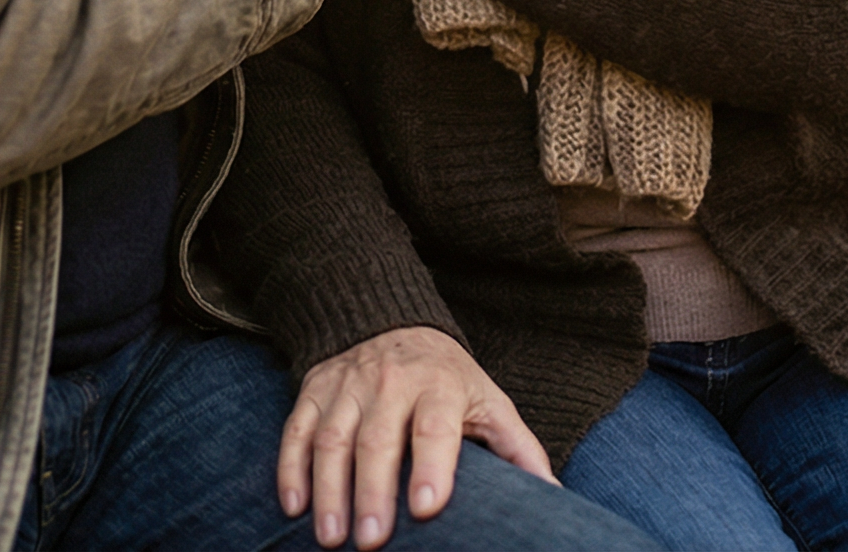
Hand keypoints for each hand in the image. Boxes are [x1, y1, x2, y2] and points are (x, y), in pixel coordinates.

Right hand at [279, 326, 554, 549]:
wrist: (389, 318)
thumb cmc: (447, 378)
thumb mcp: (488, 399)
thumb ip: (517, 447)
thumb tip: (557, 498)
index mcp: (439, 384)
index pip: (434, 425)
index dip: (431, 465)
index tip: (427, 507)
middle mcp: (389, 381)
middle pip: (377, 438)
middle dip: (372, 491)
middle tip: (372, 543)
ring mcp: (347, 384)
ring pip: (332, 437)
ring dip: (328, 488)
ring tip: (330, 537)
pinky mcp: (315, 389)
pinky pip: (297, 428)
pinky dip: (291, 467)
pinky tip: (294, 506)